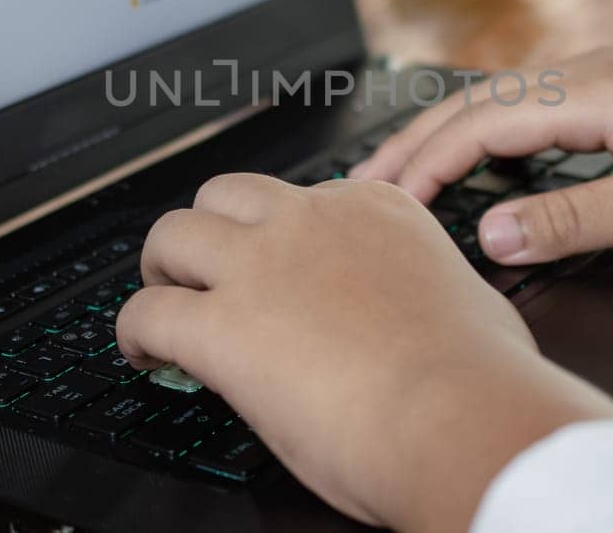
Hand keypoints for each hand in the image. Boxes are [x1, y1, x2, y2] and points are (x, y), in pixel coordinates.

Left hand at [116, 175, 612, 532]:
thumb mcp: (459, 298)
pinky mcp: (221, 325)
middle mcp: (313, 221)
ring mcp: (262, 266)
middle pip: (225, 196)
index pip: (303, 199)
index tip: (275, 265)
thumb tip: (412, 316)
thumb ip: (418, 288)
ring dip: (161, 270)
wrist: (462, 415)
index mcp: (375, 209)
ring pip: (173, 233)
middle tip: (202, 274)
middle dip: (208, 233)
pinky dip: (134, 333)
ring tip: (163, 303)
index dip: (279, 236)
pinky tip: (146, 355)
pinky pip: (146, 312)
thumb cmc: (478, 377)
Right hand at [352, 48, 612, 262]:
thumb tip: (490, 234)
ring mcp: (607, 81)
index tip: (377, 206)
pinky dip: (490, 141)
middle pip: (473, 106)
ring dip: (448, 142)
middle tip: (360, 192)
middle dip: (413, 148)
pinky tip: (488, 168)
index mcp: (591, 88)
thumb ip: (574, 219)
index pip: (476, 126)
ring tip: (405, 180)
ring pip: (501, 107)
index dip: (421, 166)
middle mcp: (590, 73)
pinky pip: (533, 114)